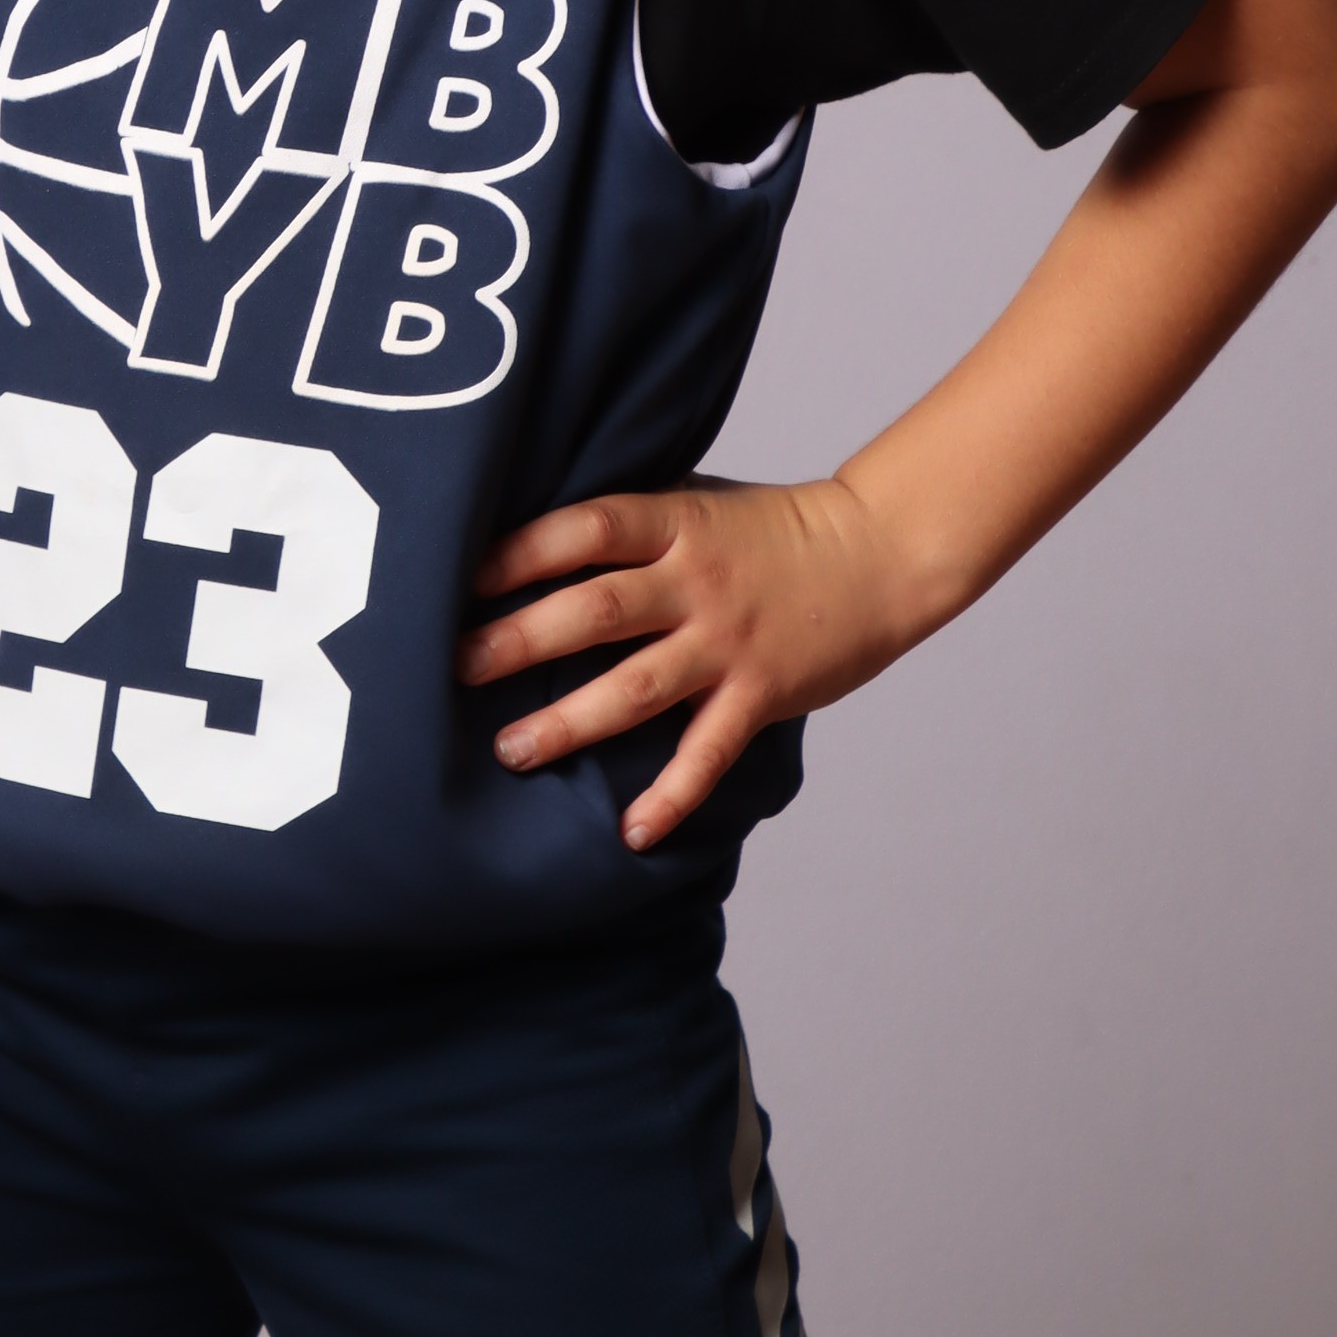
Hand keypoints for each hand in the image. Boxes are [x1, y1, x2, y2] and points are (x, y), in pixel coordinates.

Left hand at [458, 473, 923, 851]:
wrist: (879, 554)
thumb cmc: (774, 531)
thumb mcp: (700, 505)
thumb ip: (634, 530)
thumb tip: (532, 548)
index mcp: (676, 524)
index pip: (586, 530)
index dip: (521, 552)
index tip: (461, 579)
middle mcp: (697, 582)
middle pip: (595, 611)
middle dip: (519, 642)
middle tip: (457, 670)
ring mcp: (729, 642)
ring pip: (636, 688)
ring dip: (569, 722)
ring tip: (512, 751)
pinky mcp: (760, 694)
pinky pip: (707, 753)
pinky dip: (670, 796)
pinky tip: (631, 831)